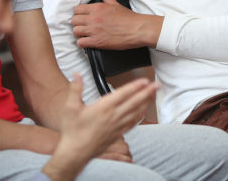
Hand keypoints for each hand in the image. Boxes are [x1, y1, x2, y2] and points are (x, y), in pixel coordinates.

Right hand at [44, 74, 158, 179]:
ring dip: (146, 103)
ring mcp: (117, 126)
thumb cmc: (72, 131)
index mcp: (103, 108)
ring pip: (136, 112)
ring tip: (154, 95)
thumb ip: (75, 89)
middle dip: (147, 92)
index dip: (135, 86)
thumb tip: (77, 74)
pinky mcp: (117, 134)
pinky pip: (132, 123)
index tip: (145, 80)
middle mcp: (113, 116)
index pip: (123, 94)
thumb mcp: (70, 107)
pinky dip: (140, 116)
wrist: (75, 153)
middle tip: (157, 85)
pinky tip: (144, 112)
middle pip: (134, 102)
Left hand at [71, 0, 162, 48]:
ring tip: (85, 34)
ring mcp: (94, 30)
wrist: (137, 30)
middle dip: (78, 23)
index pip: (77, 9)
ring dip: (79, 33)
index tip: (82, 17)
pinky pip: (81, 43)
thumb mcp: (116, 4)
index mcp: (97, 8)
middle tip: (83, 26)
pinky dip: (82, 43)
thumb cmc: (129, 18)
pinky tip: (87, 42)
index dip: (79, 14)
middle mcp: (94, 18)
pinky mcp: (97, 42)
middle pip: (74, 20)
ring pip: (75, 31)